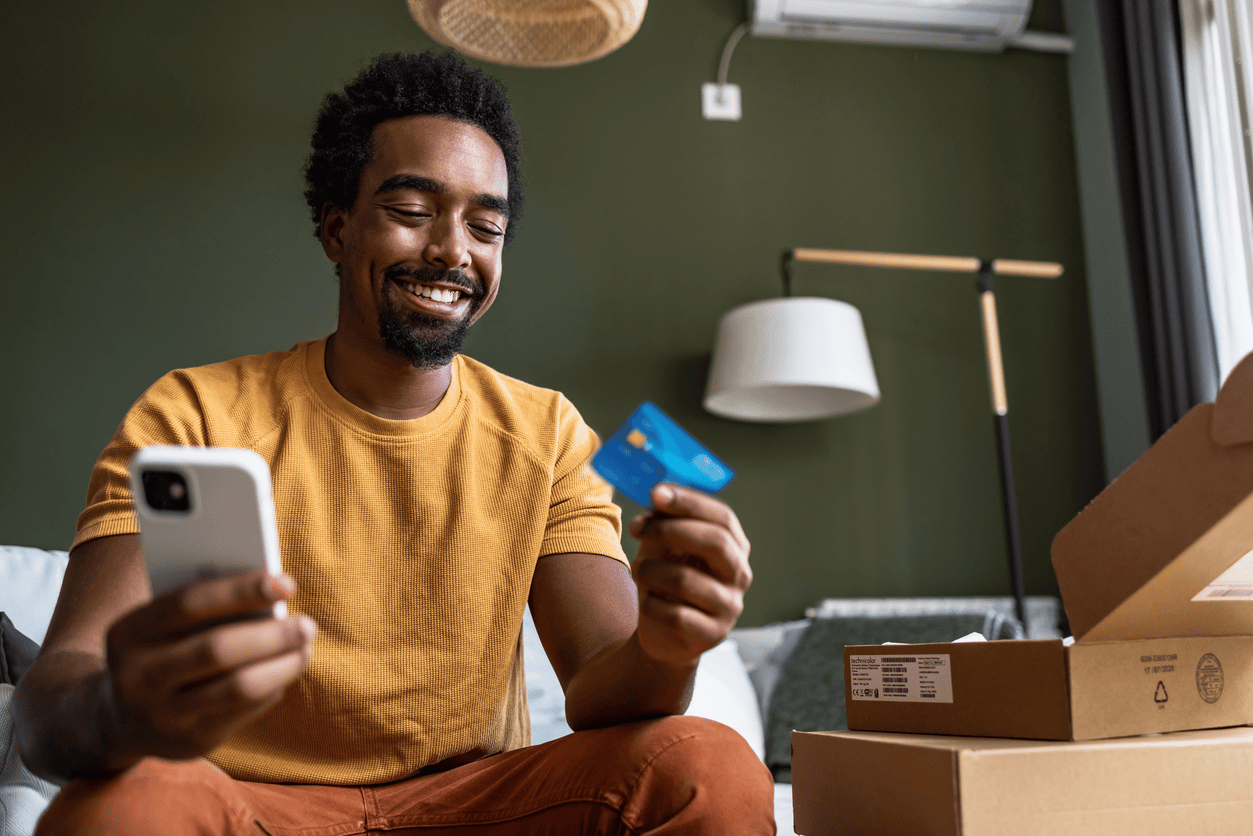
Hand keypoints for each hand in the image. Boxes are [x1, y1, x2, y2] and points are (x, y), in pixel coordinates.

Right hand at [104, 570, 315, 760]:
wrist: (120, 719)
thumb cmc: (161, 651)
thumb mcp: (162, 626)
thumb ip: (205, 607)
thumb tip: (273, 593)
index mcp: (128, 633)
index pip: (189, 603)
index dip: (242, 590)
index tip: (286, 584)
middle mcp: (137, 677)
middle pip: (217, 649)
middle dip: (271, 635)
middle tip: (308, 624)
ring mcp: (162, 715)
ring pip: (238, 687)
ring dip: (282, 664)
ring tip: (305, 648)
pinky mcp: (190, 742)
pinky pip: (244, 711)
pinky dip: (273, 686)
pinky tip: (286, 671)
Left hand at [628, 483, 751, 667]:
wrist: (662, 634)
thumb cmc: (665, 581)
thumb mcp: (662, 547)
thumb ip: (662, 522)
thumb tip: (656, 501)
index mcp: (734, 546)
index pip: (723, 517)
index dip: (690, 502)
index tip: (657, 493)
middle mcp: (739, 574)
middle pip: (717, 543)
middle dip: (673, 530)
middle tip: (640, 528)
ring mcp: (730, 607)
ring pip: (687, 580)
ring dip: (651, 570)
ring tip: (638, 570)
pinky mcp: (713, 635)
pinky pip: (676, 615)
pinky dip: (652, 604)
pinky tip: (647, 601)